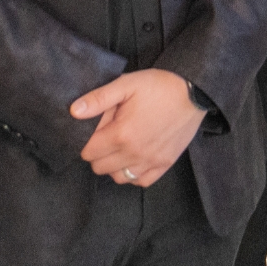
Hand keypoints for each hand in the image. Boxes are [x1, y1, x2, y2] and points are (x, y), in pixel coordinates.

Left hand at [71, 68, 204, 185]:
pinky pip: (140, 182)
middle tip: (110, 134)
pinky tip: (136, 156)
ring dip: (115, 165)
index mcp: (121, 135)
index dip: (88, 140)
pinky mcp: (165, 164)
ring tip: (122, 145)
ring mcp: (150, 162)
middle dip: (99, 152)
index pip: (88, 152)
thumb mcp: (126, 84)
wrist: (193, 91)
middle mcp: (134, 154)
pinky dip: (134, 173)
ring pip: (118, 178)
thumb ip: (98, 99)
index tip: (99, 128)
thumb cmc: (158, 85)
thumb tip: (73, 111)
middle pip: (100, 167)